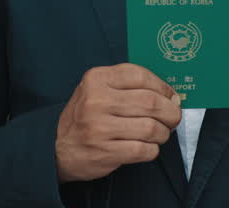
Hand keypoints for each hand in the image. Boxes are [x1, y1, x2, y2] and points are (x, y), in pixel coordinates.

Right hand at [55, 63, 182, 182]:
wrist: (56, 147)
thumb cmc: (85, 116)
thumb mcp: (98, 90)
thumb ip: (129, 87)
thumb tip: (171, 96)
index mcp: (97, 79)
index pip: (140, 76)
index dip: (163, 87)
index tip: (171, 97)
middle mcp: (97, 100)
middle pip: (151, 103)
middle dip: (170, 113)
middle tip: (172, 119)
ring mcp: (100, 127)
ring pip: (151, 128)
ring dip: (163, 133)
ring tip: (159, 134)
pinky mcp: (105, 151)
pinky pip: (144, 150)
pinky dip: (152, 150)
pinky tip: (147, 147)